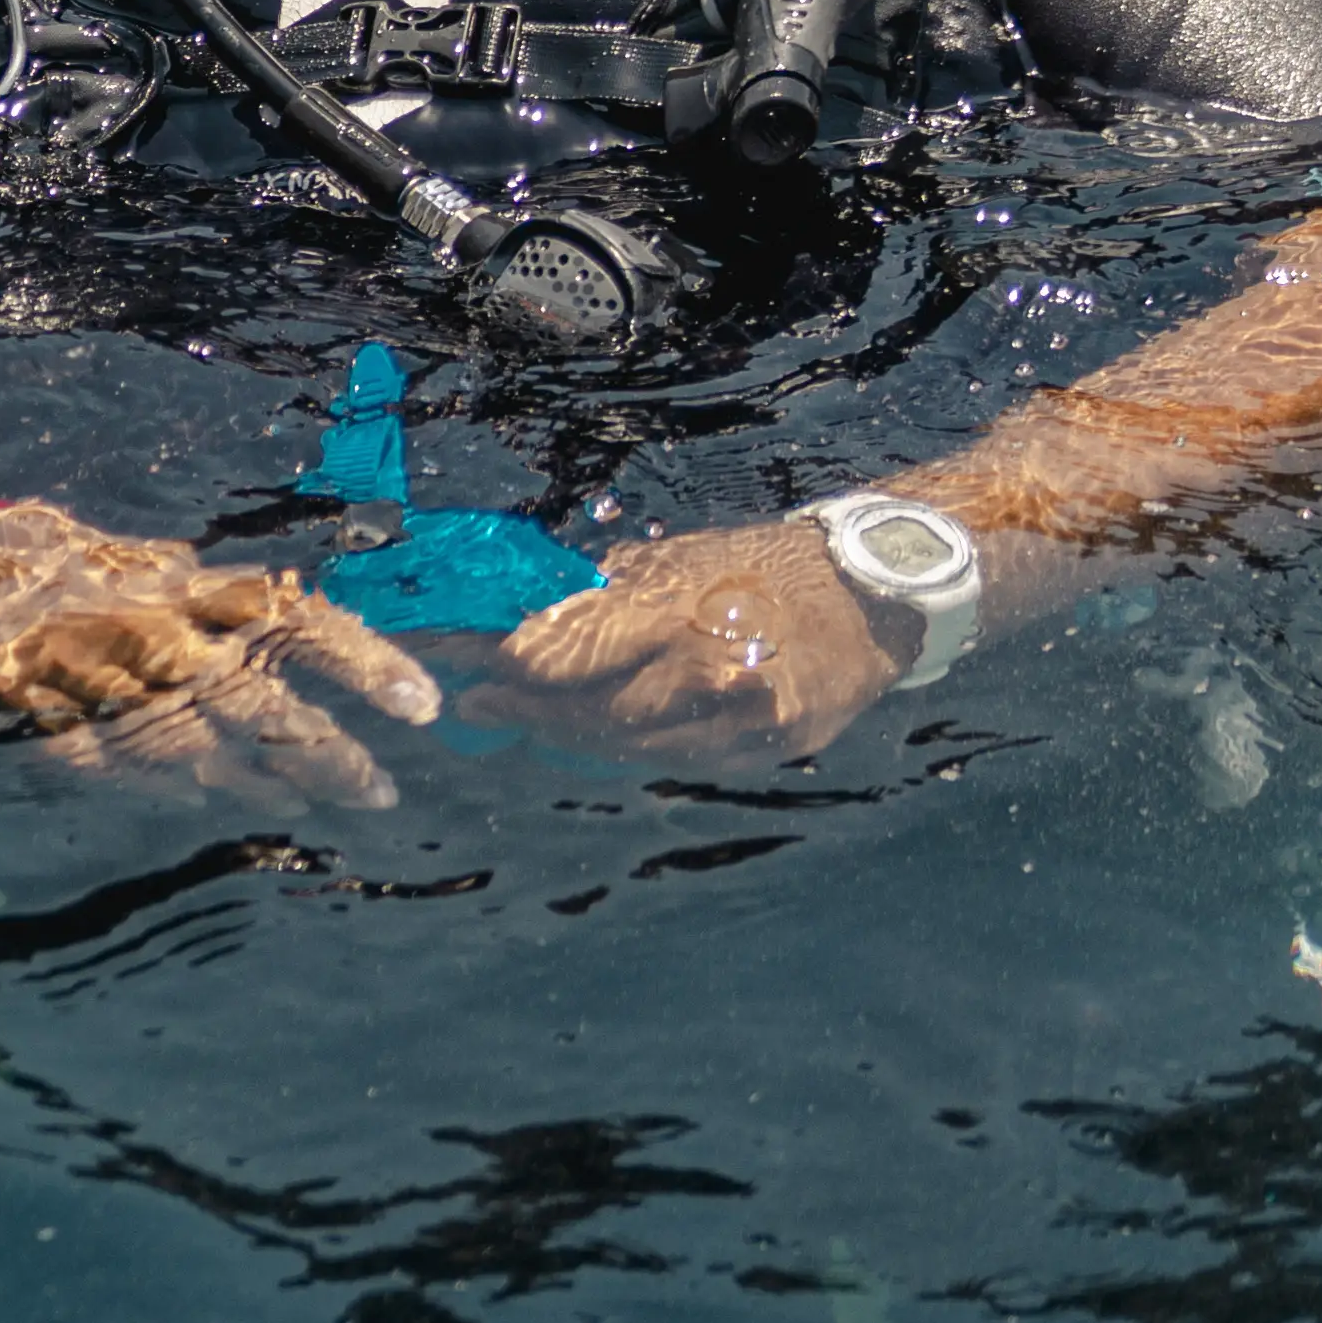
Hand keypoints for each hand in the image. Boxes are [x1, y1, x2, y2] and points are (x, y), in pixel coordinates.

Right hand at [0, 500, 442, 807]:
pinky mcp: (28, 702)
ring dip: (248, 779)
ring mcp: (85, 665)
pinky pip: (96, 753)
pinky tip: (189, 804)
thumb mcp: (123, 563)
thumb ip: (190, 600)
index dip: (361, 660)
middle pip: (251, 693)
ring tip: (304, 811)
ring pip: (182, 735)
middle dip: (319, 748)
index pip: (291, 616)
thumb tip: (280, 622)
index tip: (424, 707)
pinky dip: (142, 780)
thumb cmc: (29, 551)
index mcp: (172, 579)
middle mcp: (141, 620)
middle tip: (379, 794)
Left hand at [488, 519, 901, 760]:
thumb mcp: (675, 561)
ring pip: (627, 745)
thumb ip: (601, 595)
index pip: (562, 649)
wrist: (866, 595)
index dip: (501, 663)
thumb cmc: (756, 566)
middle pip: (585, 710)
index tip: (456, 664)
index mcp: (671, 608)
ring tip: (518, 723)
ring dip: (565, 736)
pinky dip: (629, 750)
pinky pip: (676, 761)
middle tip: (473, 705)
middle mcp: (700, 667)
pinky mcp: (763, 748)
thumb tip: (517, 614)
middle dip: (522, 709)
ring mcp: (734, 718)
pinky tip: (592, 740)